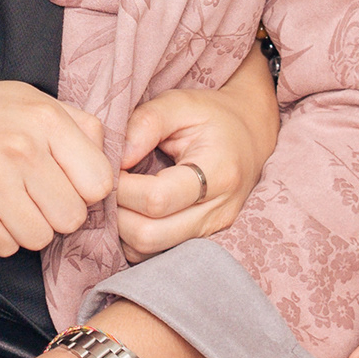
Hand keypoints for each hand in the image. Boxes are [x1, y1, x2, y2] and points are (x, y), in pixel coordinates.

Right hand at [0, 78, 115, 255]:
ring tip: (3, 200)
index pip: (100, 183)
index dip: (85, 191)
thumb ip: (77, 125)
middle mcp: (22, 149)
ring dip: (25, 228)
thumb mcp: (29, 99)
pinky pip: (4, 249)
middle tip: (29, 195)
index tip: (64, 184)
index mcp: (45, 119)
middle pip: (72, 218)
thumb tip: (114, 164)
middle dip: (54, 214)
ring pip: (40, 239)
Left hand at [112, 44, 280, 257]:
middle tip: (108, 187)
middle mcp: (218, 212)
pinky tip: (132, 210)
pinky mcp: (201, 242)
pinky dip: (133, 237)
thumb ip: (145, 124)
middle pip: (149, 235)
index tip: (109, 168)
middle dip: (117, 214)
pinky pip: (155, 254)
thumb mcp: (180, 103)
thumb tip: (113, 160)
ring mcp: (212, 232)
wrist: (250, 135)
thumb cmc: (212, 116)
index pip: (157, 199)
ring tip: (119, 197)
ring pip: (148, 251)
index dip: (122, 187)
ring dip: (122, 229)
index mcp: (218, 173)